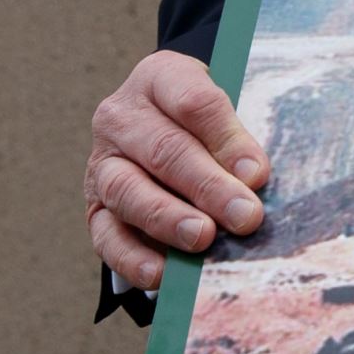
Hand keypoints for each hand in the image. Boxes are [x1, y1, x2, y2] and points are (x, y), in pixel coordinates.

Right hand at [88, 49, 269, 288]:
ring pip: (128, 191)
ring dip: (168, 218)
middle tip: (246, 216)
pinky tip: (162, 274)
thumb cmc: (207, 123)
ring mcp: (103, 163)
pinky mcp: (95, 207)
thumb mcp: (224, 110)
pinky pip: (106, 235)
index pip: (193, 102)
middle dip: (208, 187)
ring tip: (204, 239)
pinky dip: (133, 258)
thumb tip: (254, 182)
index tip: (259, 174)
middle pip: (164, 150)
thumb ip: (236, 141)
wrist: (163, 128)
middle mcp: (121, 117)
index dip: (227, 139)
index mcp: (159, 79)